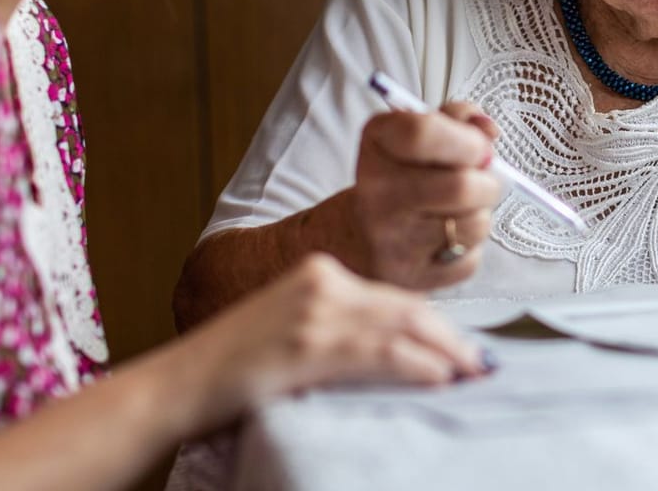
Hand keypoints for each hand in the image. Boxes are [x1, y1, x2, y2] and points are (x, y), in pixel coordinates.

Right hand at [187, 254, 489, 424]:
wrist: (177, 384)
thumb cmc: (231, 368)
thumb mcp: (289, 330)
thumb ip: (337, 330)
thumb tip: (391, 352)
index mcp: (319, 273)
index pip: (393, 296)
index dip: (434, 323)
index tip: (462, 347)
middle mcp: (322, 282)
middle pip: (406, 306)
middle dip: (449, 337)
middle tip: (480, 362)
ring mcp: (314, 313)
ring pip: (401, 327)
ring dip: (444, 352)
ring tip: (470, 374)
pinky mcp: (307, 345)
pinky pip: (379, 353)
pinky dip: (416, 365)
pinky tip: (438, 378)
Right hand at [350, 101, 501, 288]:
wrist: (357, 236)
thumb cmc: (402, 176)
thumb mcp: (418, 134)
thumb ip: (458, 119)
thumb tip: (490, 131)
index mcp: (378, 143)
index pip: (423, 132)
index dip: (466, 139)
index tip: (477, 147)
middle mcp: (377, 192)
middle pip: (461, 186)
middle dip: (488, 183)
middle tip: (480, 182)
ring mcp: (391, 240)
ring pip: (474, 225)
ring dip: (481, 215)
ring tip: (461, 210)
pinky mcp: (410, 278)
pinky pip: (470, 260)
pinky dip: (470, 249)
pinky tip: (447, 239)